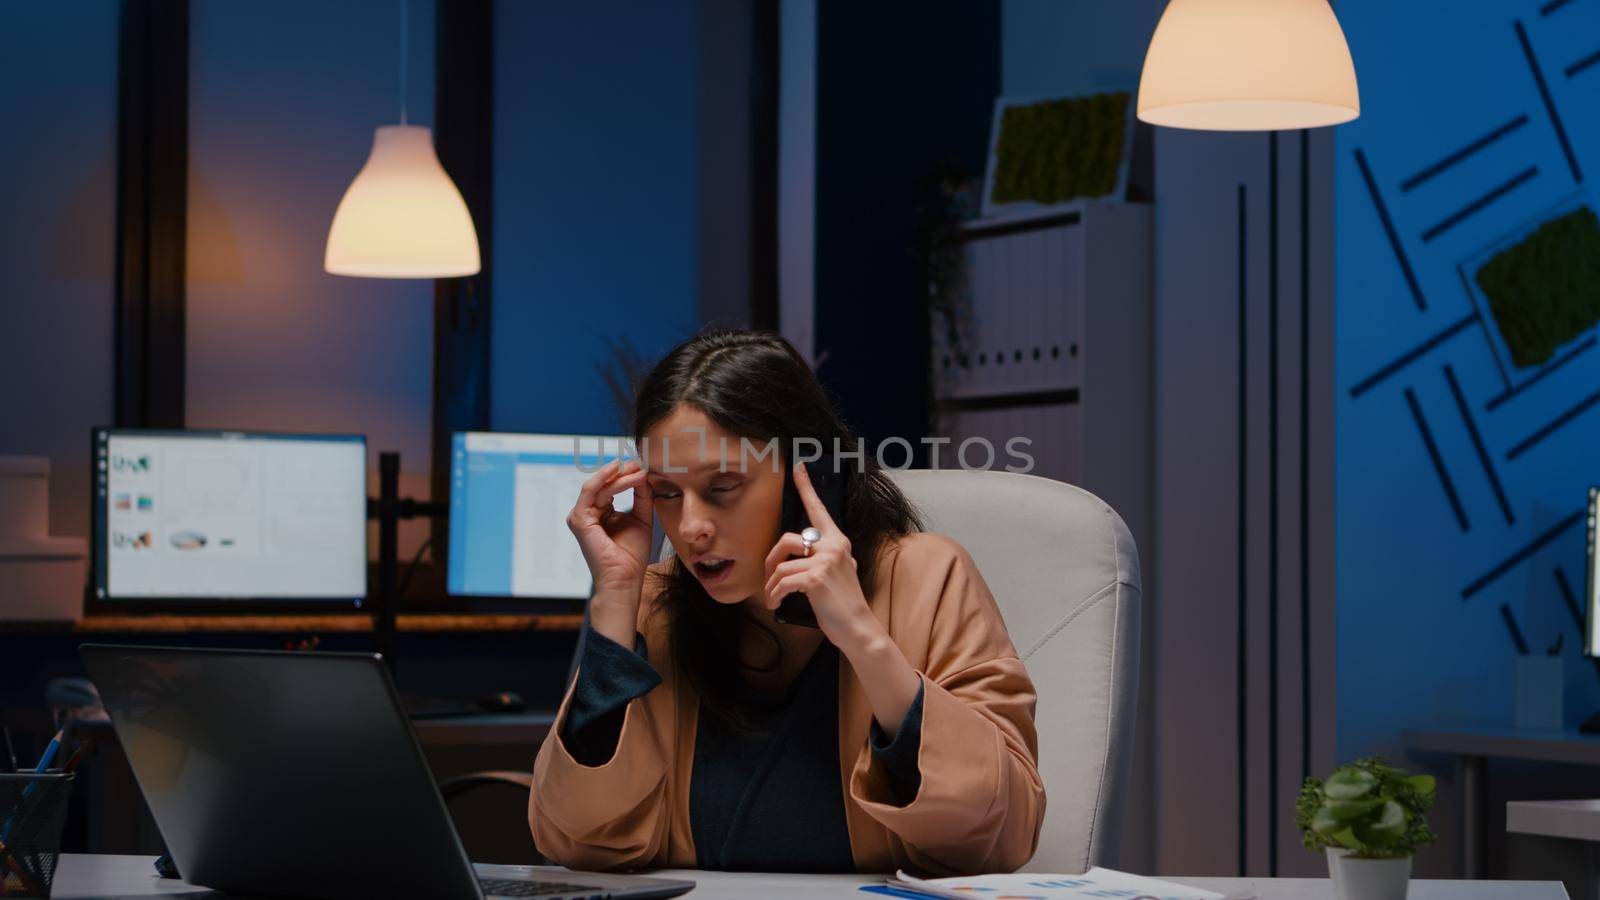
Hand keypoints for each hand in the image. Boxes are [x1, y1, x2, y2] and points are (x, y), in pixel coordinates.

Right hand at [568, 459, 653, 625]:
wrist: (625, 577)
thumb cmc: (632, 555)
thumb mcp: (642, 518)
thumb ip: (642, 496)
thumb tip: (643, 473)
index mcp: (601, 512)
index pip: (611, 486)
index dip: (627, 474)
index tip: (644, 465)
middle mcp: (589, 512)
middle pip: (604, 483)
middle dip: (623, 471)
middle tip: (640, 462)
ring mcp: (581, 516)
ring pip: (599, 485)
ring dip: (619, 475)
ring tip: (637, 468)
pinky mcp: (579, 519)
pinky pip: (591, 491)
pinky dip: (607, 479)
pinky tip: (622, 473)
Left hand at [761, 461, 877, 648]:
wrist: (858, 628)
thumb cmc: (843, 603)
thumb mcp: (838, 572)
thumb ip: (824, 558)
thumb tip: (801, 553)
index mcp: (838, 541)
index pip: (819, 509)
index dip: (806, 487)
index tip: (797, 467)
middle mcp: (833, 546)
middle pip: (786, 540)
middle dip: (770, 560)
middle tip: (769, 578)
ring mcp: (825, 562)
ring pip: (780, 565)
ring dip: (770, 585)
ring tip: (773, 597)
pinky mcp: (815, 579)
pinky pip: (782, 582)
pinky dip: (774, 595)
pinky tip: (775, 604)